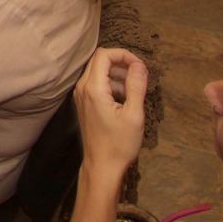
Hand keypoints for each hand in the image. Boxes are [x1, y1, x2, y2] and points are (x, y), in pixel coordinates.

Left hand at [74, 48, 147, 178]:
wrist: (102, 166)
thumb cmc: (119, 144)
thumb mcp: (134, 115)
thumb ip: (136, 86)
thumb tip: (139, 65)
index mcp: (93, 89)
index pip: (104, 55)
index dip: (123, 55)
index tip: (140, 66)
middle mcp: (82, 89)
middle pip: (100, 61)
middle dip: (122, 63)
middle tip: (140, 76)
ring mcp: (81, 96)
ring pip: (98, 72)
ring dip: (118, 74)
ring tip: (136, 89)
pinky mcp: (84, 103)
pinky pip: (97, 84)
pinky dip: (112, 84)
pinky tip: (126, 98)